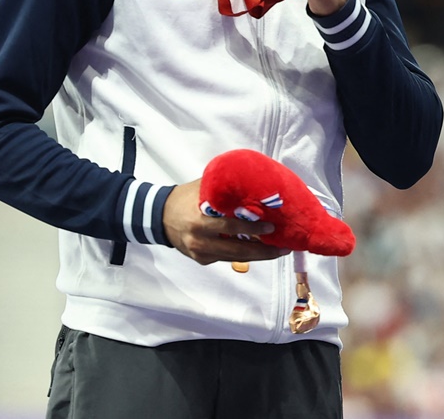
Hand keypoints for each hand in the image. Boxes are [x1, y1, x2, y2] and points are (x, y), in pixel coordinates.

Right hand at [163, 179, 289, 265]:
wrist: (159, 216)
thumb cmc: (185, 198)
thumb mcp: (203, 189)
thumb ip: (225, 190)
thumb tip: (254, 184)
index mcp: (200, 221)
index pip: (230, 227)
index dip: (252, 229)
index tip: (271, 227)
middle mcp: (200, 241)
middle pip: (237, 251)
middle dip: (263, 251)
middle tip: (283, 247)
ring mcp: (200, 253)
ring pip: (235, 258)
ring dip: (258, 256)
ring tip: (278, 251)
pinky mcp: (202, 260)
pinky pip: (227, 258)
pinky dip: (244, 254)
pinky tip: (260, 250)